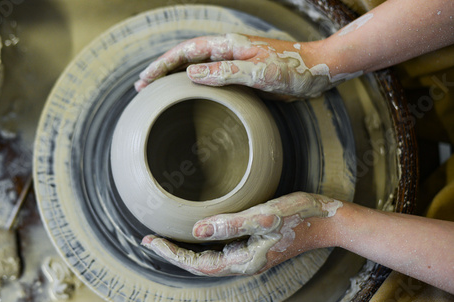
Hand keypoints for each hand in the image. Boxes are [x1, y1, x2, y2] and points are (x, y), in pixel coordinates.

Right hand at [134, 33, 339, 98]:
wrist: (318, 71)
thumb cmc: (293, 69)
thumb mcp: (258, 72)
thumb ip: (225, 72)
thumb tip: (191, 73)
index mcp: (228, 46)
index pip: (186, 52)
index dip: (162, 65)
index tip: (144, 80)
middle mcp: (227, 52)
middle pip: (185, 58)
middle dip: (161, 71)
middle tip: (141, 87)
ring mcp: (233, 64)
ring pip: (196, 69)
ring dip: (175, 79)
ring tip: (157, 92)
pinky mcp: (241, 77)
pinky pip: (211, 80)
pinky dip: (194, 87)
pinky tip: (190, 97)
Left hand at [141, 192, 342, 275]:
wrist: (327, 220)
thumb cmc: (299, 216)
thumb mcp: (264, 217)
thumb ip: (230, 225)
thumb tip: (196, 231)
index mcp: (244, 260)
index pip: (197, 263)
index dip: (172, 254)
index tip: (150, 241)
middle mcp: (244, 262)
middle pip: (199, 265)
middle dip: (173, 254)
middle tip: (150, 241)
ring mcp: (249, 255)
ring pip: (208, 260)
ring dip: (185, 251)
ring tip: (166, 240)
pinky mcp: (255, 246)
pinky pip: (220, 251)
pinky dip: (202, 246)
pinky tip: (198, 235)